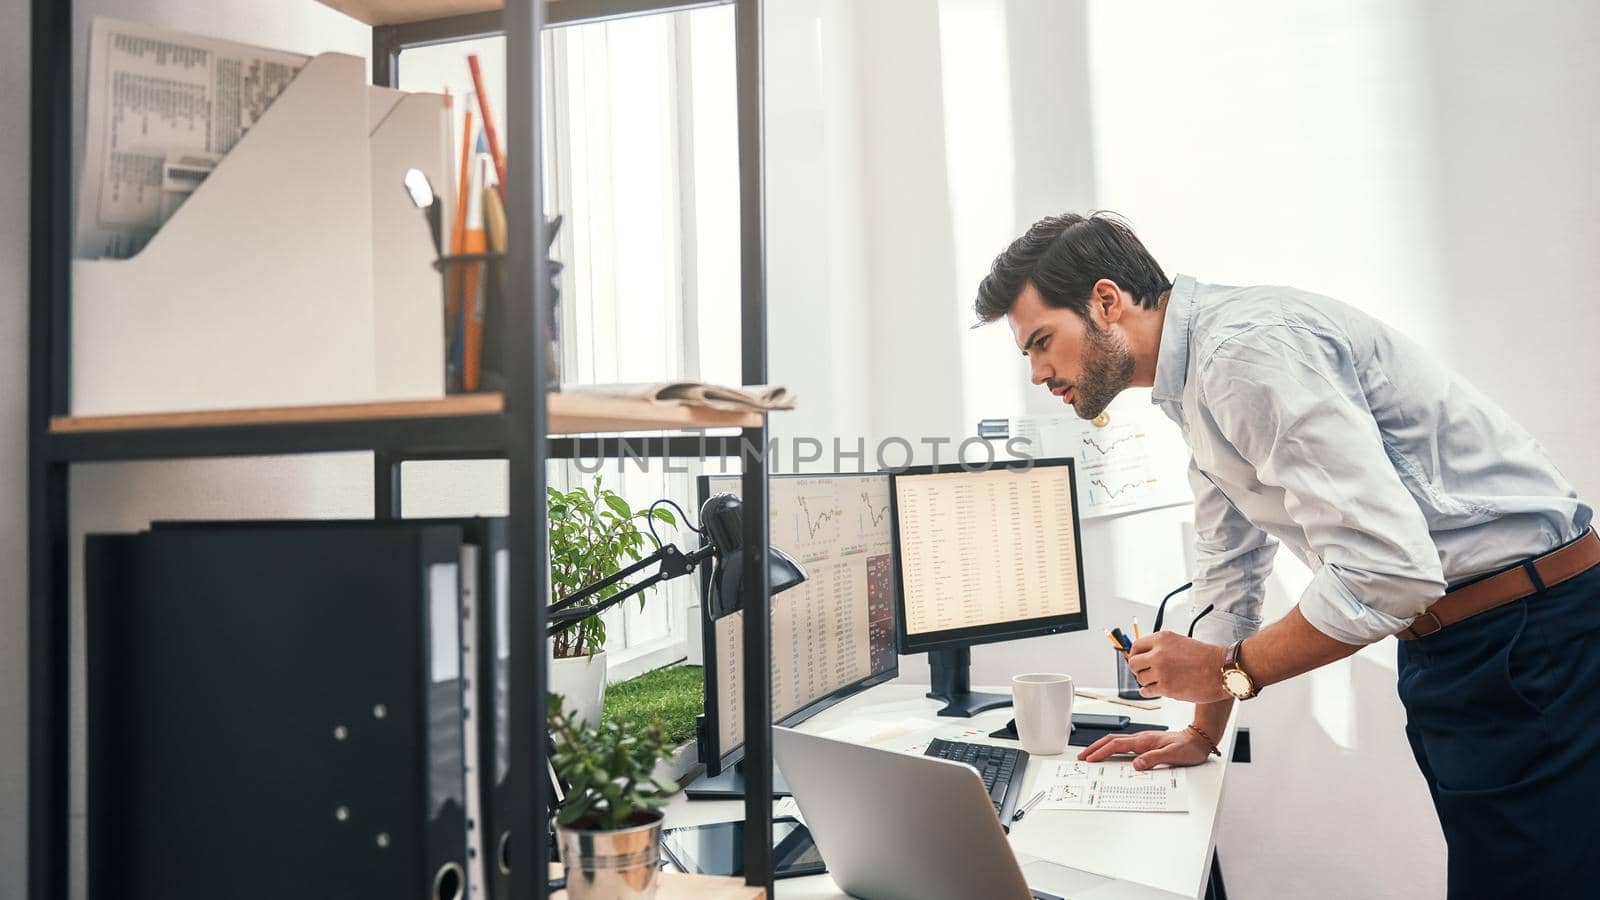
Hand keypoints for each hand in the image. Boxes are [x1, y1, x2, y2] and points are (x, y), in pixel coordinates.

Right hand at [1077, 727, 1212, 770]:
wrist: (1199, 739)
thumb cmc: (1188, 748)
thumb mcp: (1173, 756)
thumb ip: (1154, 759)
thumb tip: (1136, 765)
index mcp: (1144, 741)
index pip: (1116, 745)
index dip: (1101, 752)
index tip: (1090, 758)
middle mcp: (1141, 739)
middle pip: (1111, 740)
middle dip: (1095, 748)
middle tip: (1082, 756)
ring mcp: (1142, 740)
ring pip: (1116, 741)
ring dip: (1101, 747)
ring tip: (1091, 755)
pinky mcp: (1145, 744)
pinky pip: (1123, 745)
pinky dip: (1112, 749)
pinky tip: (1110, 755)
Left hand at [1125, 632, 1230, 702]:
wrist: (1223, 670)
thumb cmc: (1207, 657)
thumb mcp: (1180, 642)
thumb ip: (1162, 647)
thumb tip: (1145, 656)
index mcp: (1162, 639)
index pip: (1136, 647)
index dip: (1135, 655)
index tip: (1138, 661)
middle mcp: (1158, 653)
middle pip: (1133, 663)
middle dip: (1138, 669)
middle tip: (1145, 672)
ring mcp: (1161, 671)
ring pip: (1140, 679)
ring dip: (1146, 682)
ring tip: (1156, 681)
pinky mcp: (1166, 687)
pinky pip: (1147, 691)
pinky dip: (1148, 692)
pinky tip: (1152, 690)